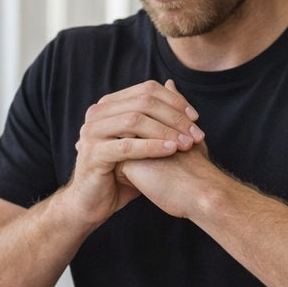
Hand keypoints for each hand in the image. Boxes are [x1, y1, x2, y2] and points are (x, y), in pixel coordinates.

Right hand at [63, 79, 204, 224]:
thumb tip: (172, 84)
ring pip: (135, 121)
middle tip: (196, 135)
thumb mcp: (142, 139)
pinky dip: (152, 146)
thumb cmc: (121, 172)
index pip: (147, 90)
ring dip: (166, 131)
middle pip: (143, 102)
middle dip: (175, 117)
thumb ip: (156, 114)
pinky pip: (127, 146)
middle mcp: (97, 113)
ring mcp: (92, 132)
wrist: (94, 203)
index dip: (174, 101)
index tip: (196, 118)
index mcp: (109, 105)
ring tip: (187, 144)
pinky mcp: (92, 153)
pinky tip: (171, 150)